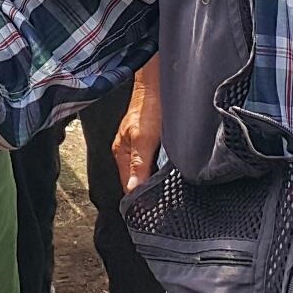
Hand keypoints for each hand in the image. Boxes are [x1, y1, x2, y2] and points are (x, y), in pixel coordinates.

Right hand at [112, 59, 162, 193]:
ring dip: (155, 180)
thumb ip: (139, 164)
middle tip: (165, 203)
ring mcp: (139, 147)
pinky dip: (160, 168)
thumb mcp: (143, 138)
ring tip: (169, 190)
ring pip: (146, 172)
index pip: (128, 186)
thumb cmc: (148, 107)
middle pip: (136, 181)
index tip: (153, 208)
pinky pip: (153, 162)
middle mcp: (128, 153)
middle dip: (148, 191)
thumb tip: (133, 190)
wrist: (157, 84)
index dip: (139, 198)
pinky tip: (170, 172)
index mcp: (121, 154)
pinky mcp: (150, 141)